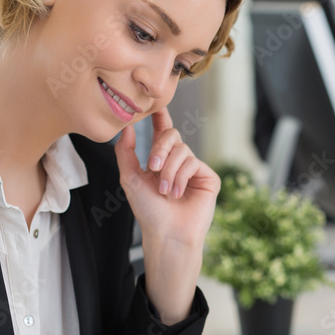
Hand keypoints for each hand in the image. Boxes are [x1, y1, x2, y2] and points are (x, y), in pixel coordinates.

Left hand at [114, 108, 220, 323]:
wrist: (167, 232)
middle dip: (160, 149)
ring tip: (165, 191)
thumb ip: (126, 151)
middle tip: (152, 168)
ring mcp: (194, 168)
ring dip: (168, 171)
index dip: (160, 115)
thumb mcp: (130, 178)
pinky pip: (192, 162)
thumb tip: (127, 126)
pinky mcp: (208, 176)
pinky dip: (180, 177)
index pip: (162, 131)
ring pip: (181, 150)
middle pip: (172, 136)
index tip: (155, 101)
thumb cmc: (148, 210)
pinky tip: (177, 193)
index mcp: (161, 159)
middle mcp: (179, 161)